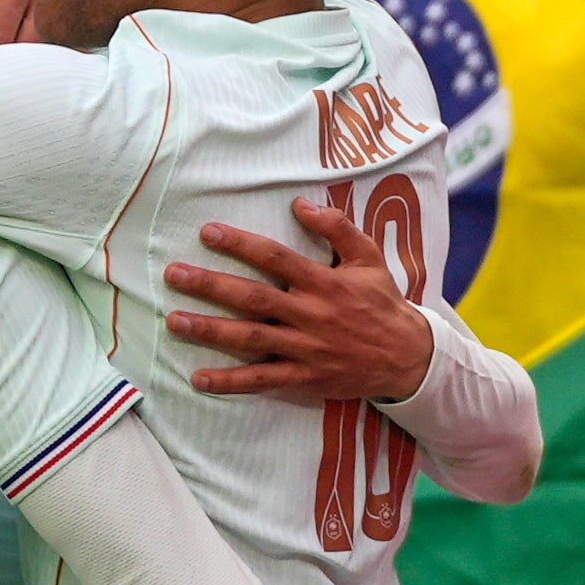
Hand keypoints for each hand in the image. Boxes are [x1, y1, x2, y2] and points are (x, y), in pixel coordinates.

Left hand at [162, 199, 432, 401]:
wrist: (409, 357)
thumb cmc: (383, 302)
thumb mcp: (369, 258)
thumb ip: (337, 228)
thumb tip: (301, 203)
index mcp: (324, 282)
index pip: (275, 258)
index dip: (241, 244)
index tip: (208, 233)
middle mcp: (311, 315)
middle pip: (254, 298)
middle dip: (211, 286)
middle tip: (174, 275)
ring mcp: (306, 349)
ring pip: (252, 339)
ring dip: (211, 331)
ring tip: (175, 322)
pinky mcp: (305, 377)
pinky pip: (263, 380)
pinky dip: (231, 382)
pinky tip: (200, 379)